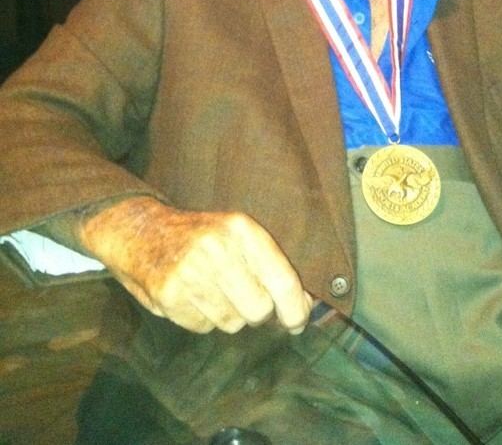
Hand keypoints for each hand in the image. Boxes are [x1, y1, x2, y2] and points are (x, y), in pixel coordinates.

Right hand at [78, 196, 312, 334]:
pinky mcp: (169, 295)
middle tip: (243, 298)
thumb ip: (270, 266)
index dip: (295, 308)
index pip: (281, 279)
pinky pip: (203, 328)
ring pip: (231, 323)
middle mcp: (217, 248)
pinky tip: (192, 296)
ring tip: (211, 290)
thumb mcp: (237, 235)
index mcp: (241, 229)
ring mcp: (191, 273)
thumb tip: (302, 305)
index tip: (298, 322)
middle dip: (256, 313)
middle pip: (259, 310)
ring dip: (227, 315)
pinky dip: (201, 319)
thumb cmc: (202, 238)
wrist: (143, 232)